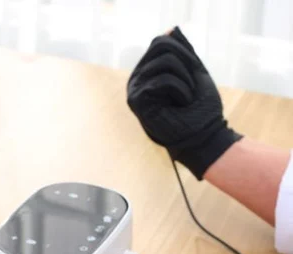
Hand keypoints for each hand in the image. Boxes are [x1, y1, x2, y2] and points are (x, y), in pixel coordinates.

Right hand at [127, 27, 241, 179]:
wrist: (203, 137)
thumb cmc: (200, 110)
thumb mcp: (194, 72)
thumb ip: (182, 53)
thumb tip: (170, 30)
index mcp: (148, 74)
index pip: (160, 43)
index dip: (184, 52)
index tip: (193, 74)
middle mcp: (137, 80)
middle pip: (160, 45)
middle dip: (185, 62)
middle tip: (191, 86)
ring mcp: (134, 91)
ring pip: (164, 61)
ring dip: (186, 79)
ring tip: (186, 98)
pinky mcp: (137, 101)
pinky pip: (163, 80)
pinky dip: (181, 90)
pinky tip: (182, 105)